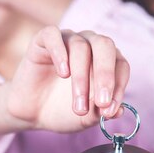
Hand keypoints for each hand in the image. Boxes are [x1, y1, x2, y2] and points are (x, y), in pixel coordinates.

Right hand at [6, 26, 129, 132]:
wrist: (32, 113)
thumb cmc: (63, 110)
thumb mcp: (86, 117)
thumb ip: (102, 112)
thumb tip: (118, 111)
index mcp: (106, 60)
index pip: (120, 65)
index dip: (119, 87)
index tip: (109, 110)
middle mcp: (89, 45)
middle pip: (105, 46)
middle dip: (105, 75)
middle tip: (101, 102)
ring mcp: (67, 40)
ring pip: (80, 46)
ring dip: (81, 78)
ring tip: (78, 105)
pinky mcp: (42, 41)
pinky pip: (52, 35)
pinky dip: (59, 51)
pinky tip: (63, 73)